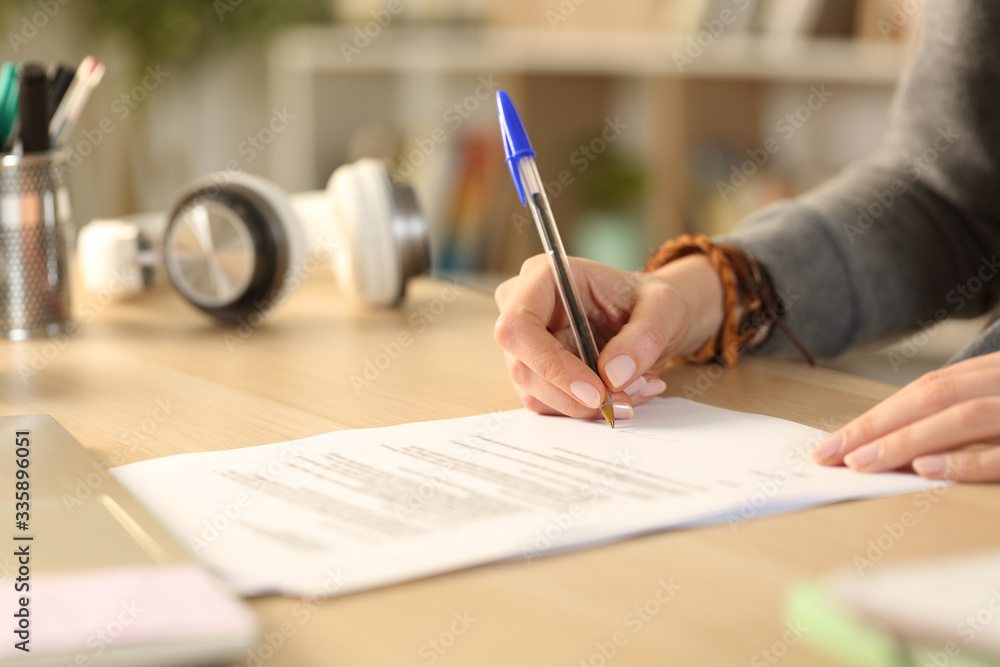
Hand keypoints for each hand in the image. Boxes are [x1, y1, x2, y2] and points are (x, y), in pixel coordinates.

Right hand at [493, 254, 723, 420]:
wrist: (650, 319)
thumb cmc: (647, 302)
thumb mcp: (664, 308)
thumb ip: (644, 337)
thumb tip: (613, 375)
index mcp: (542, 277)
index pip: (518, 327)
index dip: (551, 364)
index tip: (596, 392)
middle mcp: (522, 309)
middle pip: (523, 368)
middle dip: (577, 396)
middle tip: (627, 400)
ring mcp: (524, 344)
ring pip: (536, 394)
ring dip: (587, 406)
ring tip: (637, 388)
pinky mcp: (535, 372)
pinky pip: (550, 405)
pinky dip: (587, 409)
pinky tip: (623, 393)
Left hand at [813, 350, 999, 481]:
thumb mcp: (998, 404)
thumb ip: (960, 416)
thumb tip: (895, 448)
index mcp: (995, 373)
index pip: (927, 389)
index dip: (877, 415)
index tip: (834, 443)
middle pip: (935, 397)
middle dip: (877, 426)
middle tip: (833, 455)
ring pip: (963, 417)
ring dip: (907, 440)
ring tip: (862, 462)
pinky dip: (964, 461)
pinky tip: (924, 468)